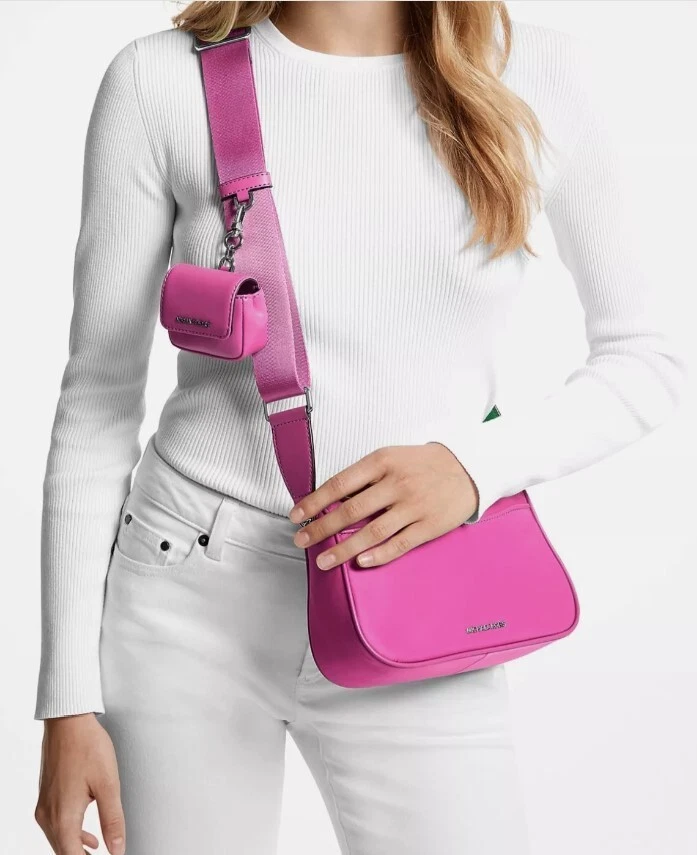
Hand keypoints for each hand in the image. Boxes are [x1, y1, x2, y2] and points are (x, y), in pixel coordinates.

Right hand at [35, 713, 124, 854]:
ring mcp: (44, 806)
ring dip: (77, 850)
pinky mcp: (46, 797)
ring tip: (98, 853)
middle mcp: (48, 816)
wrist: (68, 721)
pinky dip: (71, 836)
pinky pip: (55, 827)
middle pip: (63, 852)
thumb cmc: (87, 746)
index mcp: (63, 817)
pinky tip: (87, 837)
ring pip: (58, 841)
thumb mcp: (108, 784)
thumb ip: (113, 820)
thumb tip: (117, 849)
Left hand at [289, 443, 478, 569]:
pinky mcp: (428, 526)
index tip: (296, 515)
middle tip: (301, 539)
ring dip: (344, 548)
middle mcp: (396, 484)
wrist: (468, 468)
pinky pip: (399, 544)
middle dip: (321, 527)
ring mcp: (413, 506)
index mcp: (382, 462)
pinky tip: (361, 562)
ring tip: (323, 560)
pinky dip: (379, 555)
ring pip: (372, 532)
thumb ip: (363, 476)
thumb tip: (330, 498)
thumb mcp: (391, 457)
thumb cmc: (422, 464)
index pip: (339, 484)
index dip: (314, 501)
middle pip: (351, 510)